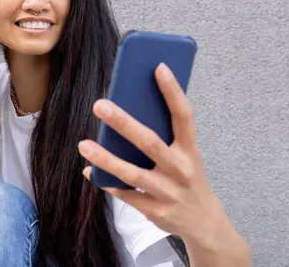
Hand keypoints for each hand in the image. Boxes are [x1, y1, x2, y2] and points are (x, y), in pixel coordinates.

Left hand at [77, 63, 247, 259]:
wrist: (204, 221)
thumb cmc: (187, 177)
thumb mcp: (185, 155)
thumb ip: (164, 135)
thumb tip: (130, 106)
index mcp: (191, 150)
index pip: (184, 116)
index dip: (173, 91)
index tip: (158, 67)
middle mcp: (182, 170)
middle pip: (150, 142)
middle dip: (123, 122)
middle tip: (99, 104)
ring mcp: (169, 192)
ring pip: (132, 173)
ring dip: (105, 159)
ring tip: (84, 144)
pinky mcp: (157, 211)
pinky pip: (126, 195)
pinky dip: (107, 183)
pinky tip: (91, 171)